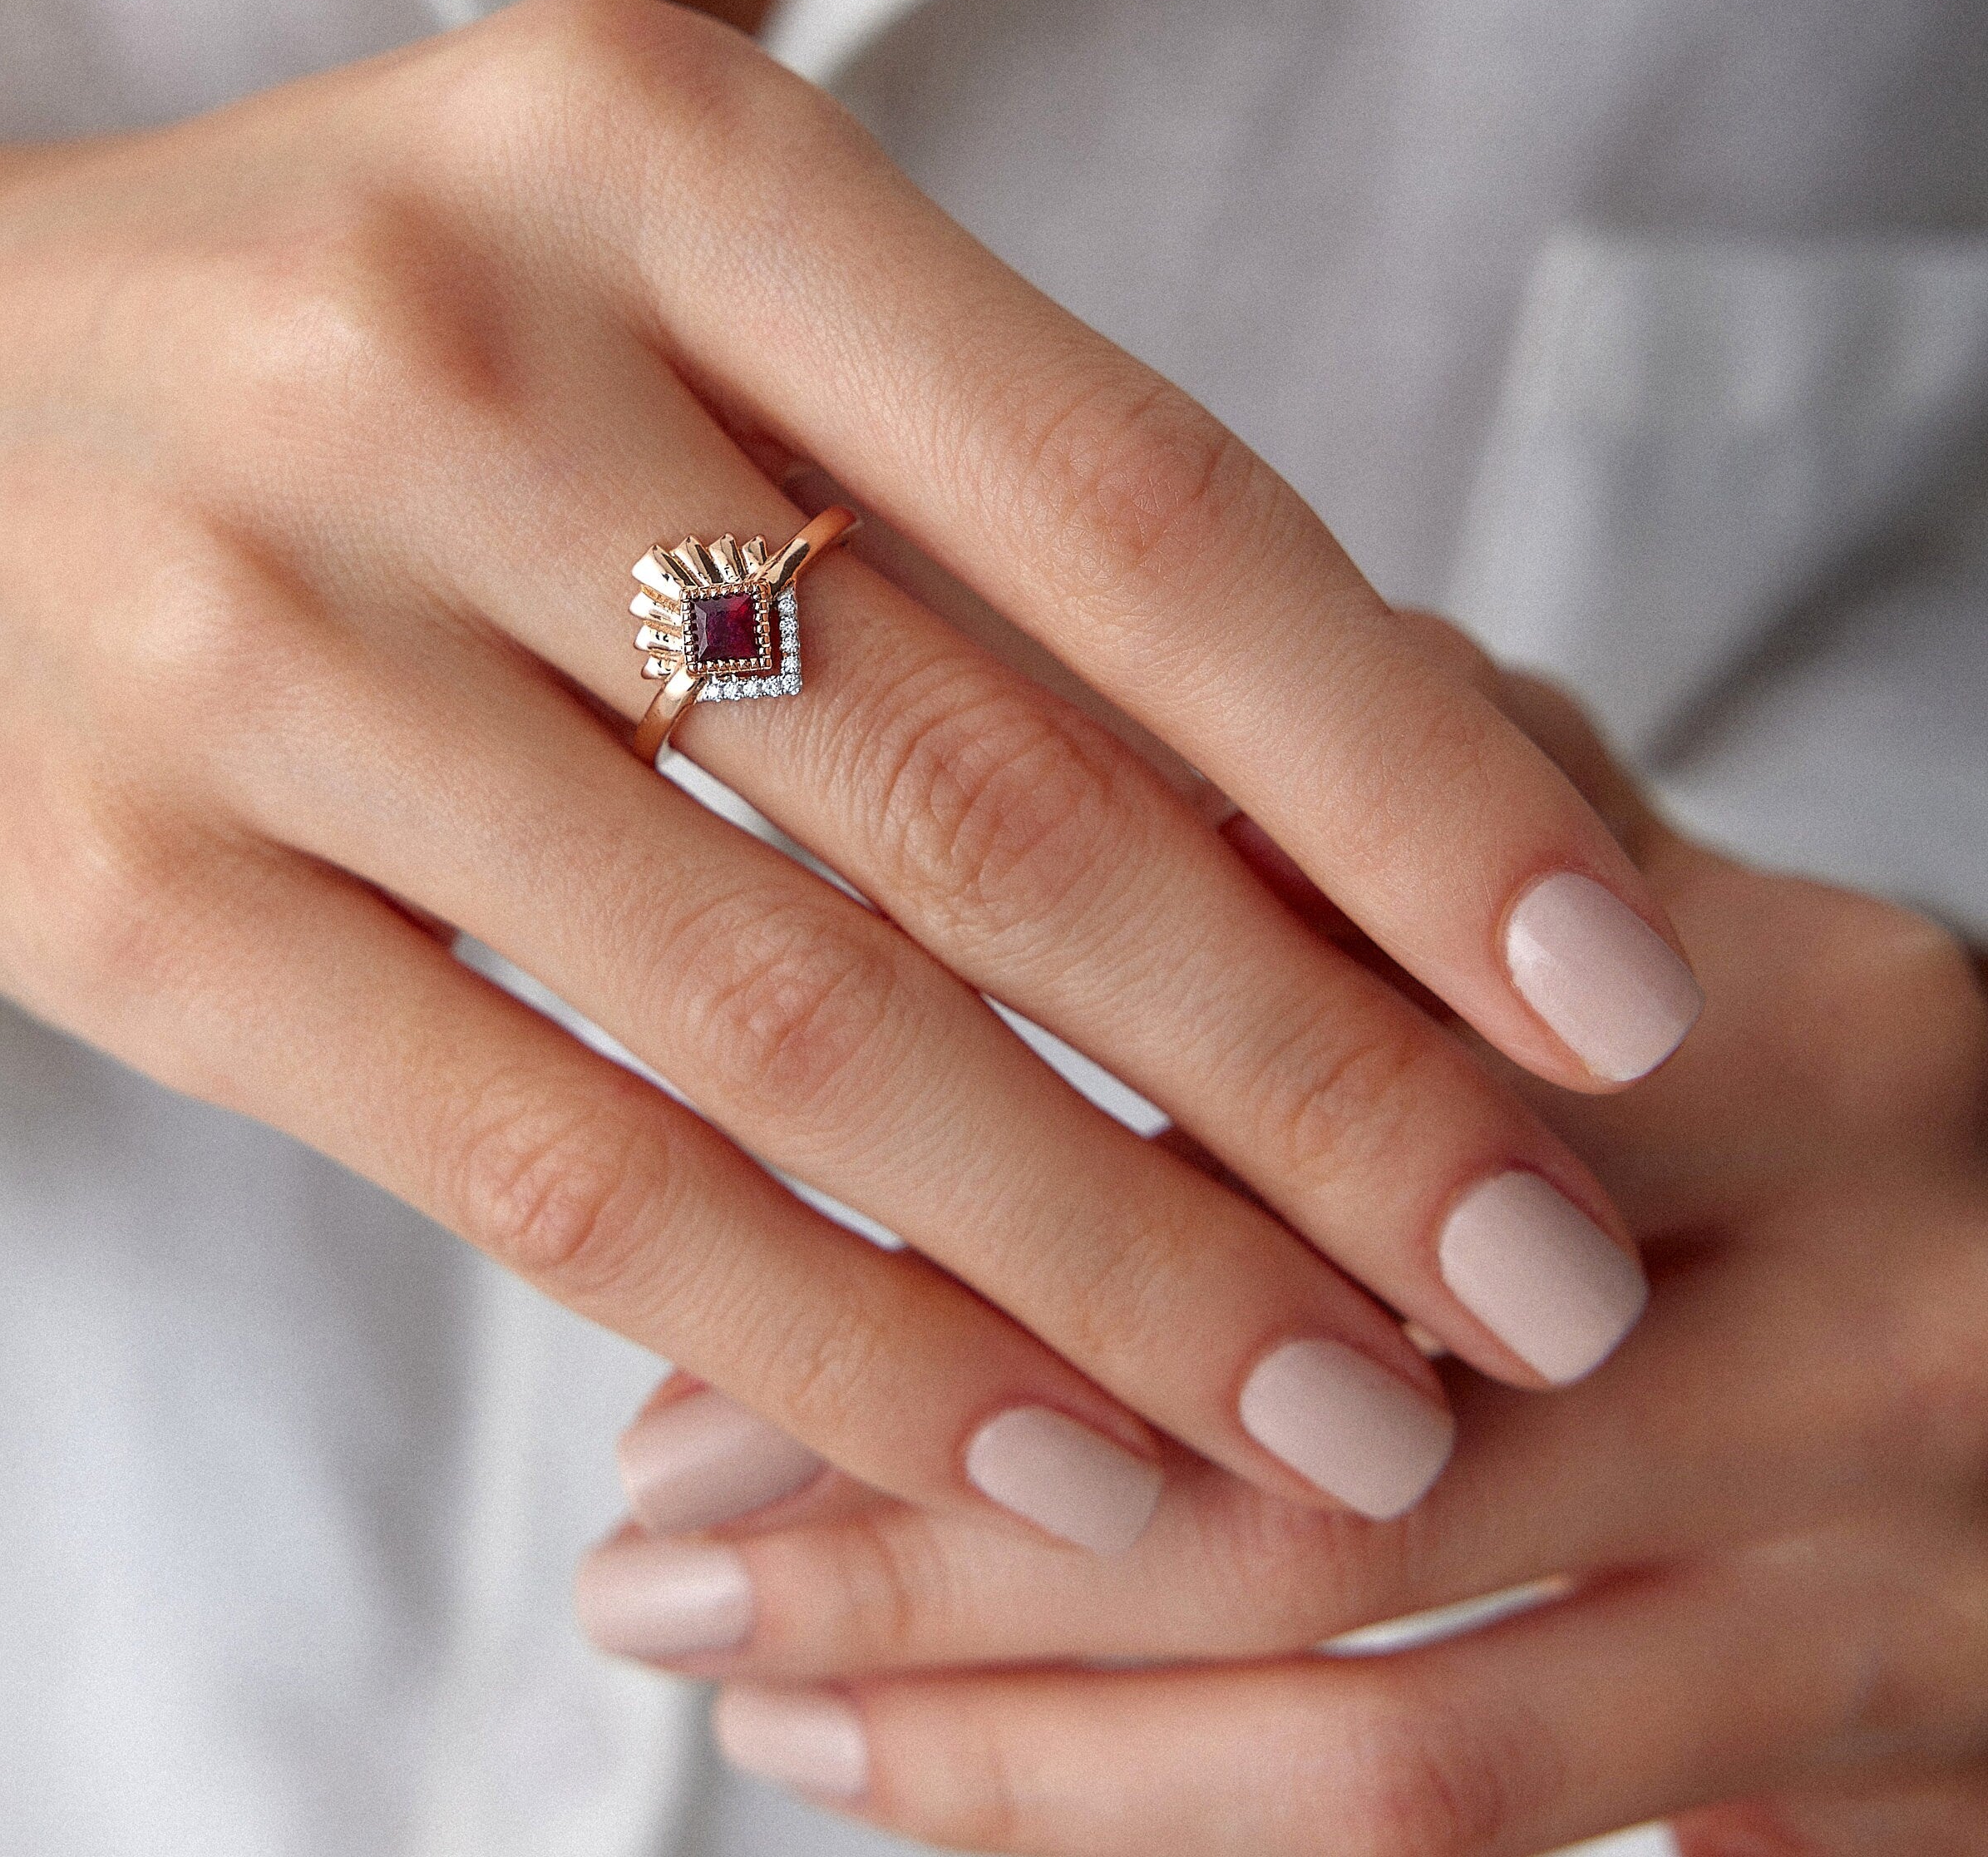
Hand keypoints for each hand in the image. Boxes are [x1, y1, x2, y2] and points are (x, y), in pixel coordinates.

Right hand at [0, 0, 1696, 1536]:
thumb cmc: (330, 340)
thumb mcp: (638, 292)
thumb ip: (945, 506)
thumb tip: (1346, 835)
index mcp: (646, 145)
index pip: (1125, 501)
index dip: (1402, 772)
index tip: (1607, 994)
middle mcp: (450, 357)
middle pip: (985, 792)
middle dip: (1310, 1079)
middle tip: (1537, 1284)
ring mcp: (261, 632)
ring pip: (788, 1022)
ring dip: (1104, 1263)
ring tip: (1330, 1422)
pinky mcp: (131, 898)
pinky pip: (554, 1164)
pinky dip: (826, 1333)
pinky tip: (1019, 1450)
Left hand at [584, 665, 1987, 1853]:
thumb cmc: (1803, 1080)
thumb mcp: (1639, 901)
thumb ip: (1396, 814)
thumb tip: (994, 757)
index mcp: (1795, 1029)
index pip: (1322, 1079)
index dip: (983, 1145)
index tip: (699, 1171)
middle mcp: (1873, 1315)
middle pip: (1312, 1445)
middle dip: (933, 1494)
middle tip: (643, 1517)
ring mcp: (1901, 1590)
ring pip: (1378, 1715)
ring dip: (1006, 1714)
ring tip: (721, 1657)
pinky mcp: (1893, 1793)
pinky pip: (1467, 1836)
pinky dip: (1162, 1820)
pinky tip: (919, 1765)